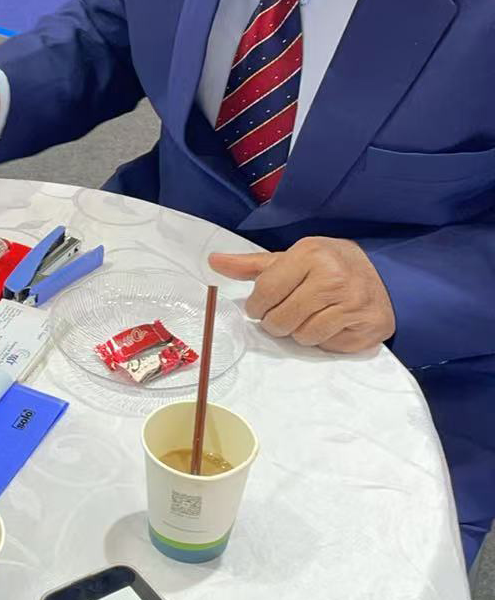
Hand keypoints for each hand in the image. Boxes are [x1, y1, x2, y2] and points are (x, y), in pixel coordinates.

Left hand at [208, 237, 395, 354]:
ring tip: (311, 315)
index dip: (256, 307)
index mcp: (311, 253)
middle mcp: (334, 277)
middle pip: (280, 321)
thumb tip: (214, 262)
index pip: (264, 294)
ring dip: (300, 332)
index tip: (262, 306)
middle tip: (288, 312)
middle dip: (277, 322)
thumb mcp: (292, 258)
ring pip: (303, 337)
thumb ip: (252, 265)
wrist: (385, 274)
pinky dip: (324, 339)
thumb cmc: (329, 265)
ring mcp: (354, 303)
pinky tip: (332, 323)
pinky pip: (328, 346)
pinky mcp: (369, 326)